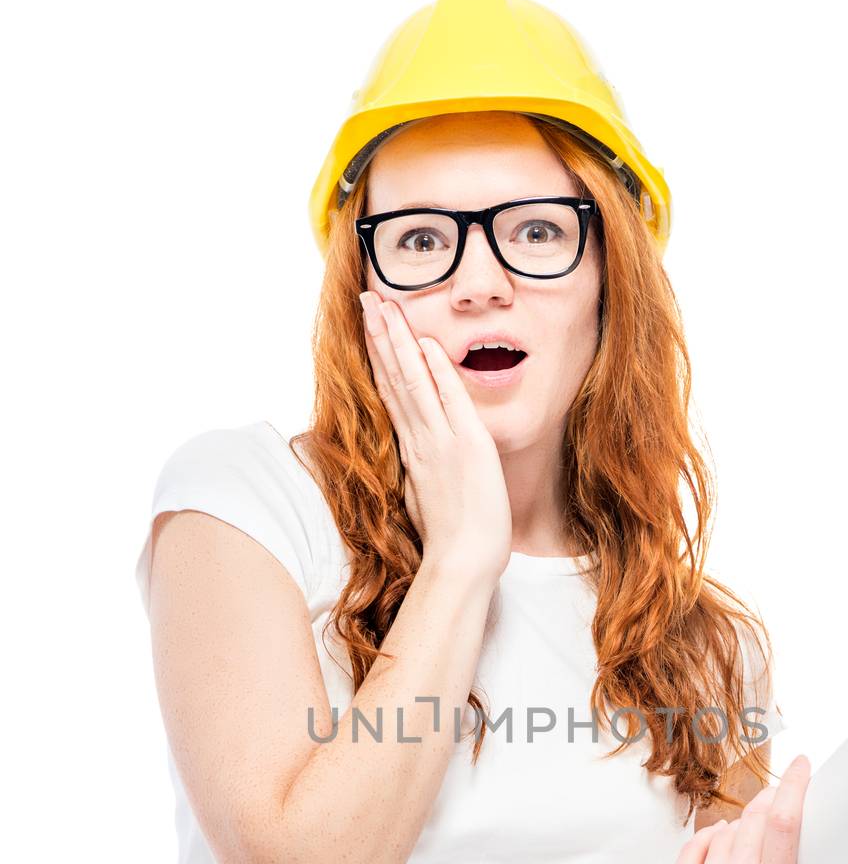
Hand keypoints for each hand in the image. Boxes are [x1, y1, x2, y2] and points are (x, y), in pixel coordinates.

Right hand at [359, 291, 512, 583]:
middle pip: (392, 378)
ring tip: (382, 307)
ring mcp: (439, 442)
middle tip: (366, 299)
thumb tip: (418, 459)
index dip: (379, 359)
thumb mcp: (428, 498)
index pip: (391, 394)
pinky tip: (425, 344)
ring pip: (410, 382)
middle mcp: (419, 441)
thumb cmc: (452, 541)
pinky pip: (447, 401)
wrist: (462, 564)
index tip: (371, 329)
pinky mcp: (464, 447)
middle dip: (380, 336)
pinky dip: (436, 372)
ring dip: (397, 342)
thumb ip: (422, 471)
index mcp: (411, 451)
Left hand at [662, 754, 847, 863]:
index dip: (794, 785)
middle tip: (787, 799)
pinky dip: (715, 837)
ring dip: (746, 822)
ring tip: (761, 832)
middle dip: (773, 800)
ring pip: (728, 830)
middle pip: (755, 818)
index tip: (803, 763)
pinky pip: (698, 844)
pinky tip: (728, 842)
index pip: (782, 821)